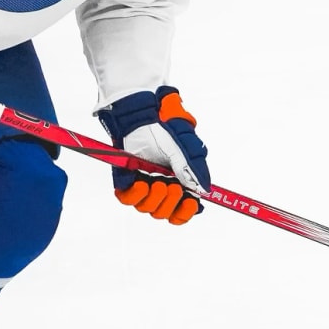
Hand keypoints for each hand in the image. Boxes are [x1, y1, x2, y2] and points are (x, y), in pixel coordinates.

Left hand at [97, 86, 210, 224]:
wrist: (143, 116)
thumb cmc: (166, 130)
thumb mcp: (186, 150)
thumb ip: (193, 170)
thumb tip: (203, 191)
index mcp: (177, 182)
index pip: (181, 210)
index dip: (186, 212)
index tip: (191, 203)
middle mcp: (159, 186)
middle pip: (164, 213)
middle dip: (170, 203)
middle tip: (173, 187)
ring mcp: (142, 183)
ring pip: (147, 208)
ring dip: (155, 198)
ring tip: (158, 181)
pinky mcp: (125, 179)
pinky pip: (128, 199)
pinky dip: (136, 195)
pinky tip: (142, 184)